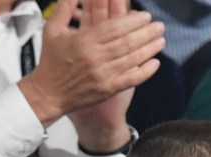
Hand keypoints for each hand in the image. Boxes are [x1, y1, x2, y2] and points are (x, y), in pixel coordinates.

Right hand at [19, 0, 164, 142]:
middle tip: (160, 26)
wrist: (49, 93)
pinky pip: (132, 79)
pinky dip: (146, 71)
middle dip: (147, 32)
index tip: (146, 16)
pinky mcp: (108, 89)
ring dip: (150, 49)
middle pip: (128, 42)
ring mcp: (104, 74)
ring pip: (133, 59)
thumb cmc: (51, 59)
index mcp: (84, 40)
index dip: (133, 21)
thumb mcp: (52, 29)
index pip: (115, 27)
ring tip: (161, 40)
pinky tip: (156, 63)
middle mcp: (96, 57)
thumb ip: (65, 8)